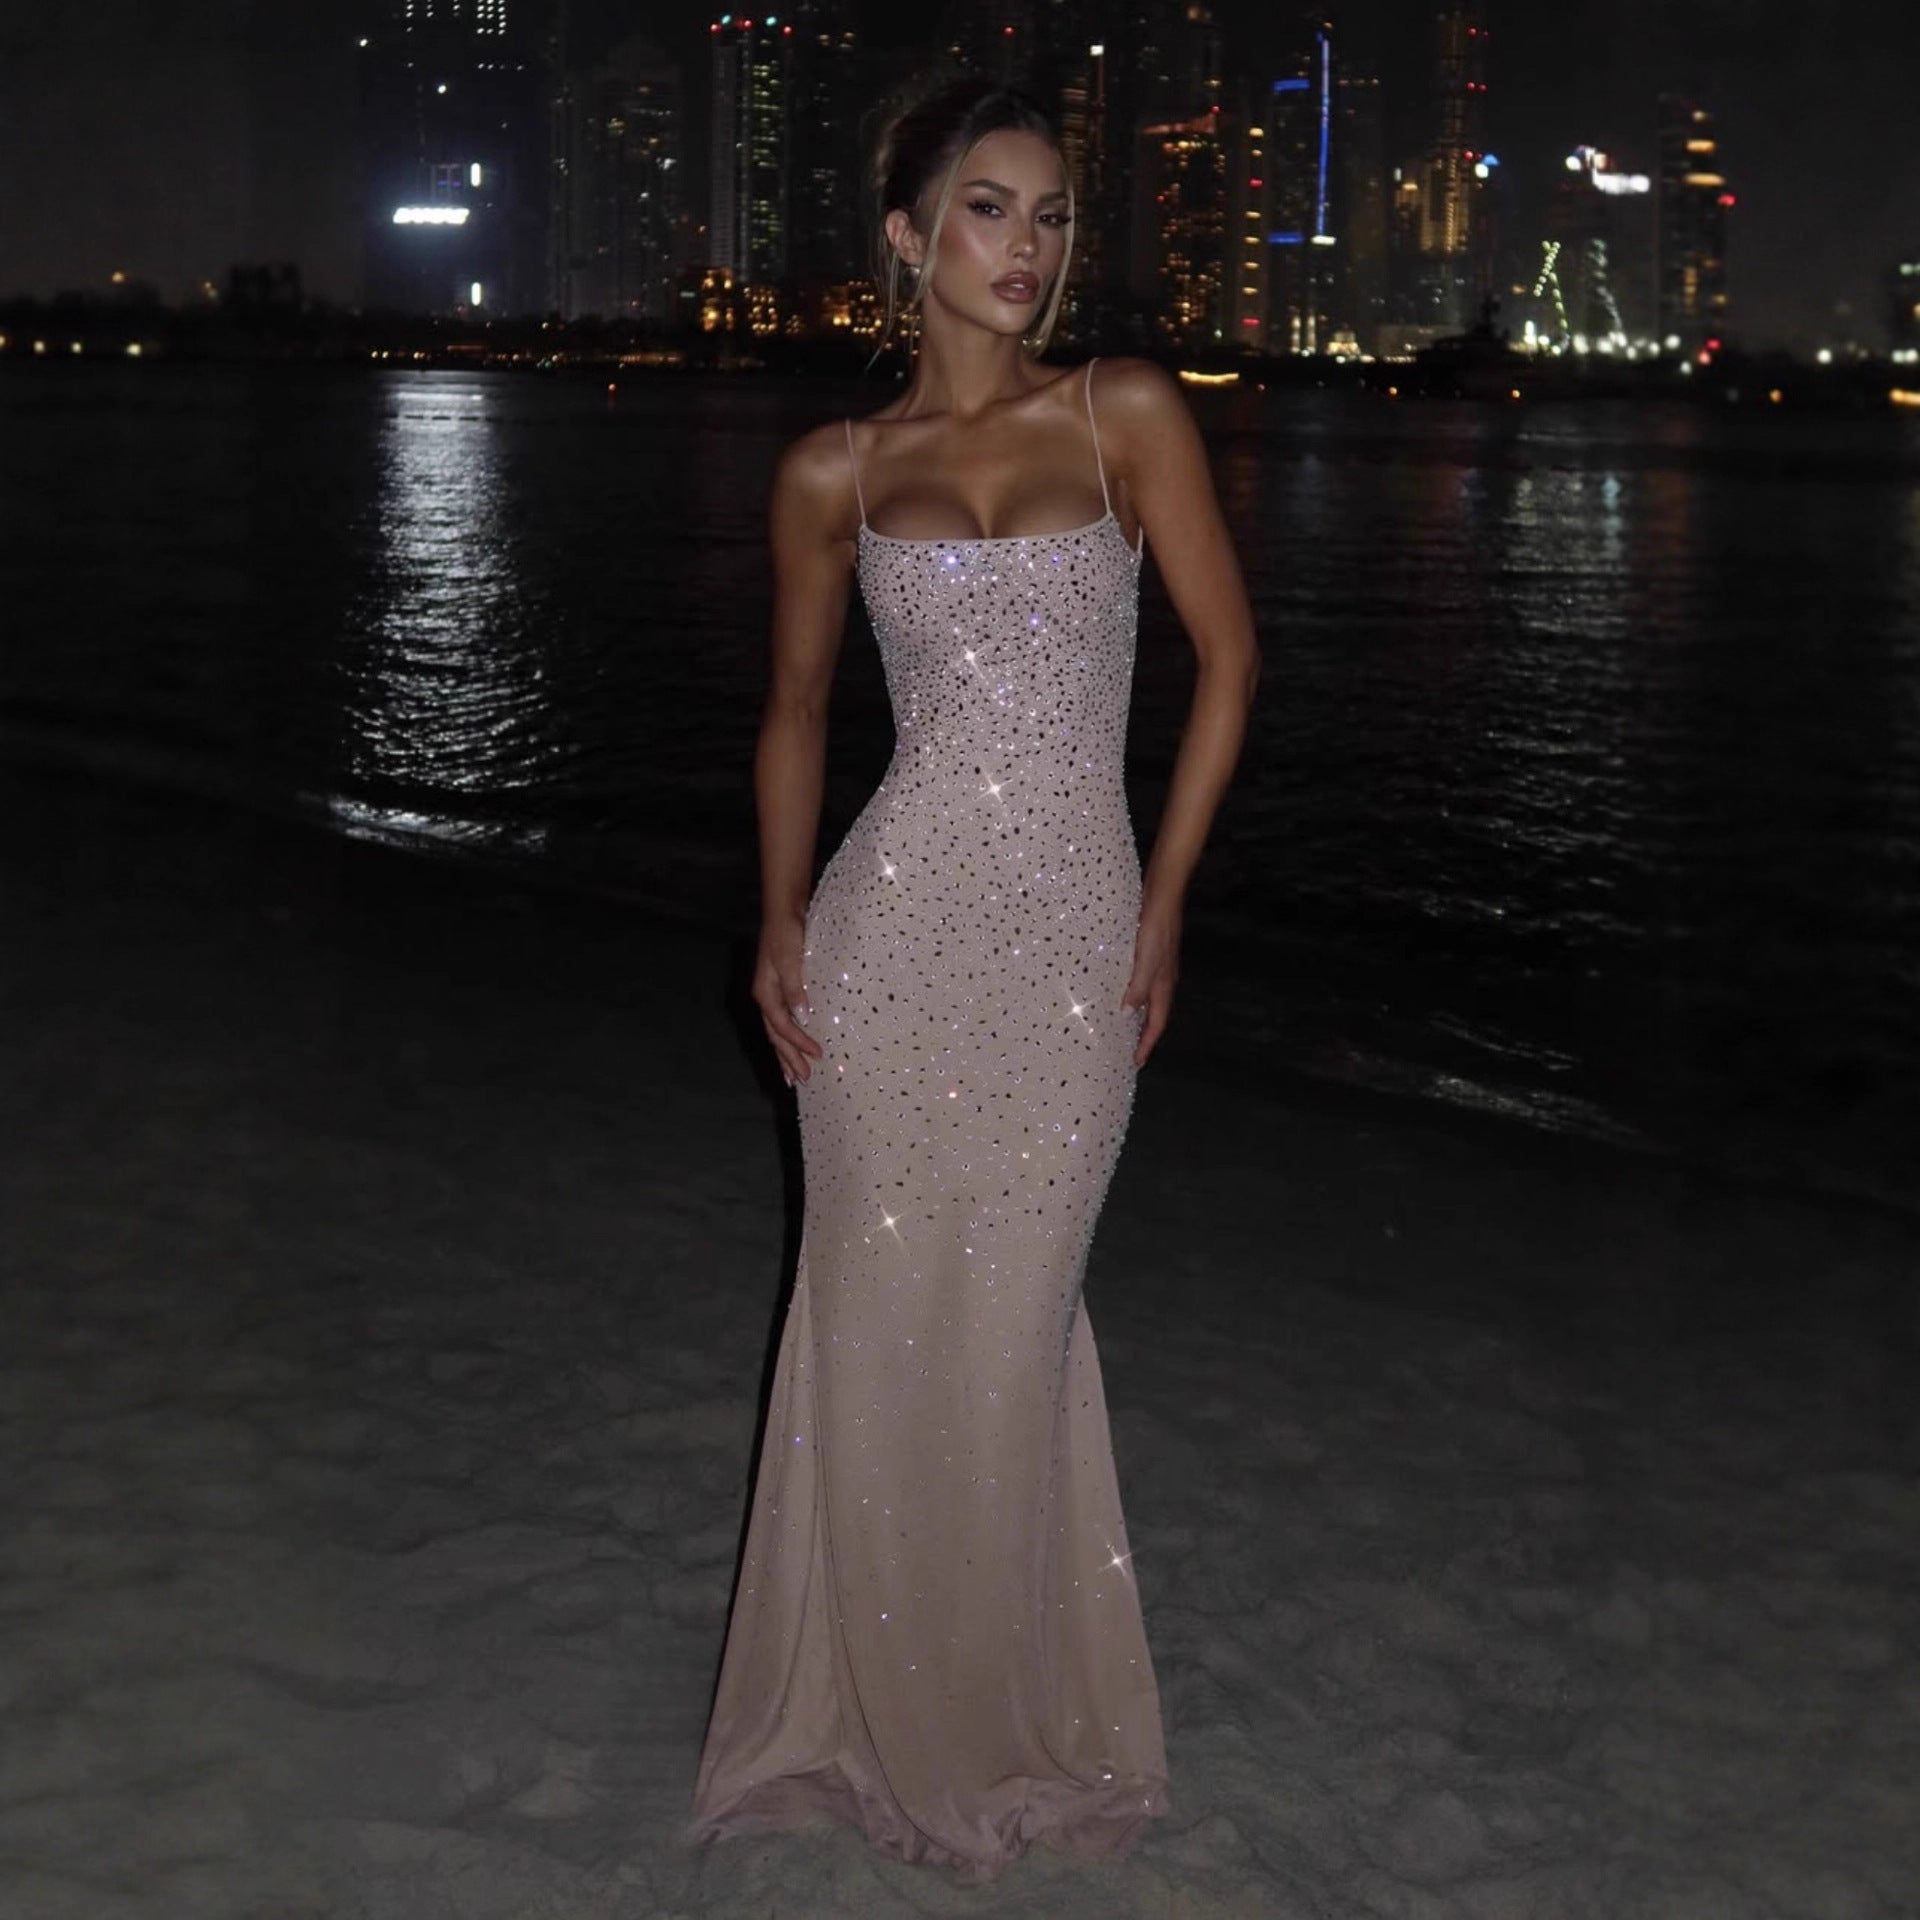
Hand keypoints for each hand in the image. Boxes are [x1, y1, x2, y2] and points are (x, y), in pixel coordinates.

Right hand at [753, 914, 821, 1085]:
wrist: (784, 909)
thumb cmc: (787, 931)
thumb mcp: (790, 958)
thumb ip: (794, 987)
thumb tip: (802, 1016)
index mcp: (765, 993)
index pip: (782, 1027)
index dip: (799, 1043)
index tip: (818, 1056)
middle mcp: (766, 996)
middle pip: (776, 1036)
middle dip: (789, 1059)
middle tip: (804, 1080)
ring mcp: (772, 993)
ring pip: (777, 1032)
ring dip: (785, 1054)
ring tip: (793, 1075)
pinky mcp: (781, 989)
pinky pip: (782, 1021)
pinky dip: (787, 1038)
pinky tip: (795, 1045)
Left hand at [1120, 904, 1180, 1067]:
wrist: (1162, 896)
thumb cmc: (1156, 929)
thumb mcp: (1146, 961)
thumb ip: (1138, 989)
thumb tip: (1126, 1016)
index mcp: (1164, 986)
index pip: (1156, 1023)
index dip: (1146, 1044)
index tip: (1136, 1062)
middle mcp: (1162, 980)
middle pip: (1153, 1016)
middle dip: (1143, 1035)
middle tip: (1128, 1052)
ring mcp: (1157, 967)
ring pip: (1147, 1001)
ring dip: (1136, 1017)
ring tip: (1122, 1029)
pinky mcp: (1149, 955)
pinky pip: (1140, 984)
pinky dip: (1132, 996)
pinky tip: (1119, 992)